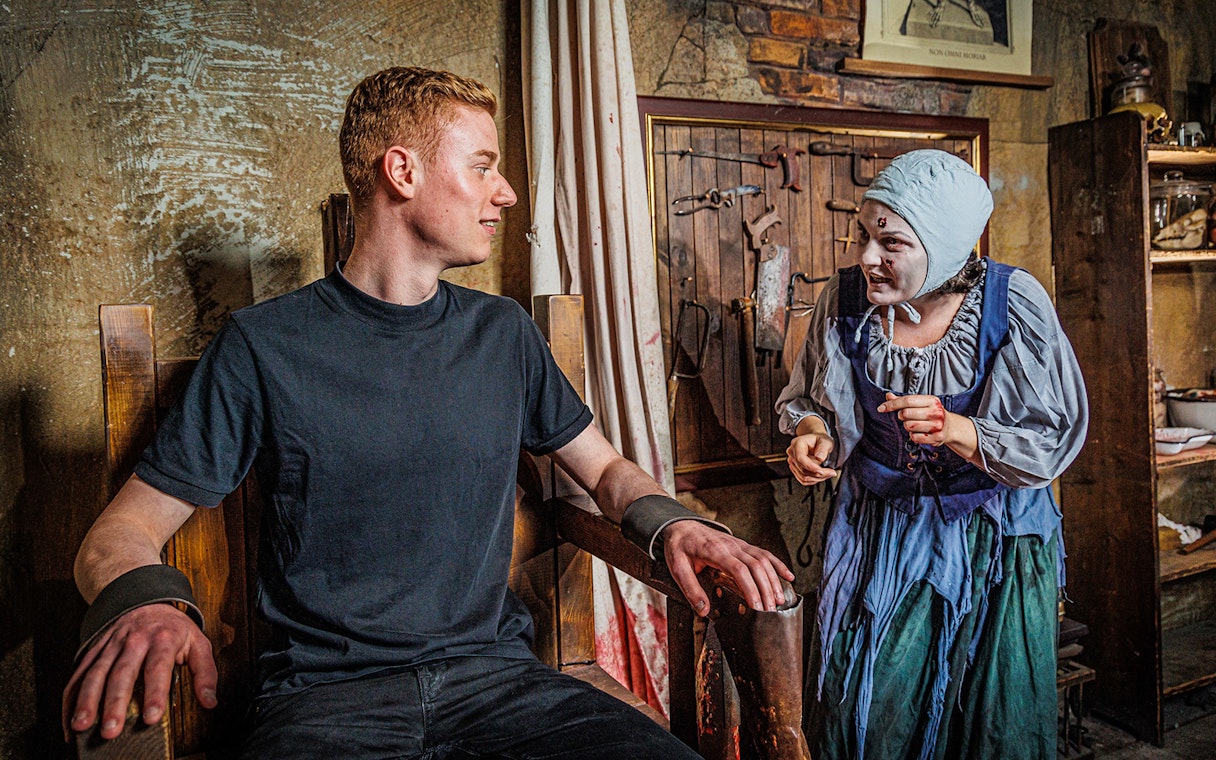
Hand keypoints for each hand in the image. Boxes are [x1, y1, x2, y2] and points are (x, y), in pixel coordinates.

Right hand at [63, 603, 216, 740]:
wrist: (146, 601)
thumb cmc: (174, 629)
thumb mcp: (198, 643)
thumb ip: (206, 673)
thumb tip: (210, 702)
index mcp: (163, 639)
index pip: (158, 667)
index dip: (154, 693)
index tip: (151, 717)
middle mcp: (134, 641)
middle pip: (122, 673)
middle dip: (115, 703)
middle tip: (112, 730)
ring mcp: (111, 645)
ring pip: (96, 673)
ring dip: (88, 701)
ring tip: (82, 726)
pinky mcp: (94, 650)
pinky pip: (79, 673)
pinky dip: (71, 696)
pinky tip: (69, 718)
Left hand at [661, 520, 794, 616]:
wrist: (681, 526)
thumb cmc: (679, 547)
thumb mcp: (677, 568)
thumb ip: (690, 589)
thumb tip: (704, 610)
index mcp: (714, 551)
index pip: (738, 569)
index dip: (750, 588)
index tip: (756, 607)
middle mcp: (731, 545)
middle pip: (755, 566)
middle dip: (766, 589)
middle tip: (771, 611)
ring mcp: (738, 544)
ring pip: (763, 559)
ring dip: (774, 580)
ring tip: (780, 600)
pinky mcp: (743, 545)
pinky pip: (764, 553)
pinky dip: (778, 564)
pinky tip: (788, 576)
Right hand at [786, 432, 836, 485]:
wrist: (816, 442)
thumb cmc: (820, 440)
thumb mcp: (825, 441)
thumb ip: (823, 448)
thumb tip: (820, 458)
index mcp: (797, 443)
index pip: (800, 458)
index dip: (810, 466)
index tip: (821, 471)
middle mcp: (792, 453)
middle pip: (803, 469)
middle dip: (818, 474)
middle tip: (832, 472)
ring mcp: (793, 462)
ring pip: (803, 477)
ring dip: (817, 478)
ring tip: (828, 474)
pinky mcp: (795, 469)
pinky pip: (803, 480)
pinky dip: (813, 480)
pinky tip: (821, 476)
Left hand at [879, 391, 953, 446]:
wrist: (950, 427)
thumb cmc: (931, 413)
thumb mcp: (921, 403)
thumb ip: (904, 400)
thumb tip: (888, 396)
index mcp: (932, 400)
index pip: (907, 400)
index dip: (892, 404)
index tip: (881, 408)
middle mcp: (936, 412)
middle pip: (906, 414)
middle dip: (902, 416)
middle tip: (907, 416)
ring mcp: (938, 425)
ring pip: (909, 426)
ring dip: (907, 426)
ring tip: (915, 424)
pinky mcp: (937, 437)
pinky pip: (914, 437)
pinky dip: (913, 436)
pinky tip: (920, 432)